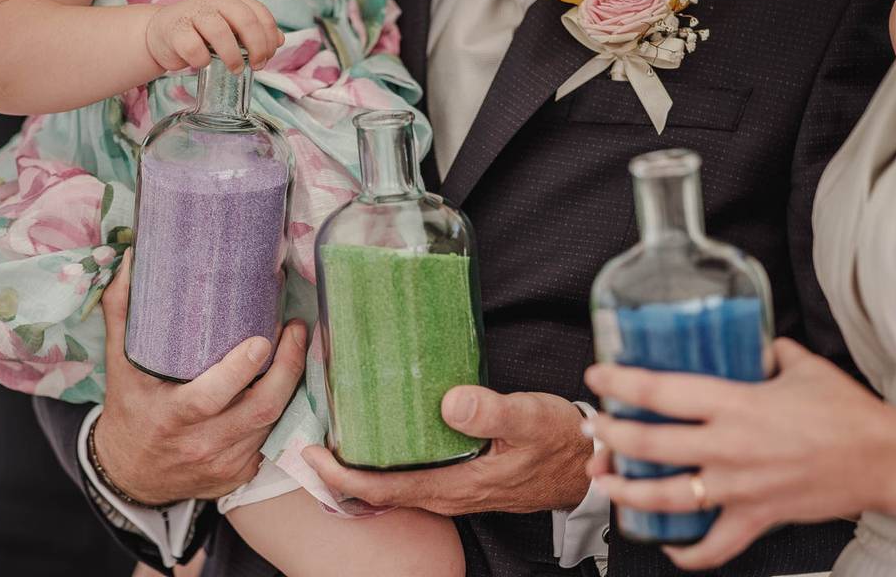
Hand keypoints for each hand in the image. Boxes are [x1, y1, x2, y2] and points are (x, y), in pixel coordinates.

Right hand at [94, 251, 305, 504]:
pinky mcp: (240, 473)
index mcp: (169, 418)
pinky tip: (287, 377)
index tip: (262, 339)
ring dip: (291, 380)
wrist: (130, 474)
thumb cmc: (130, 409)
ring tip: (297, 343)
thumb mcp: (119, 365)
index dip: (240, 370)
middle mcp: (200, 444)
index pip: (210, 398)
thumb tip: (131, 259)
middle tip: (295, 329)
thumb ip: (122, 312)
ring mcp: (224, 463)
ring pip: (273, 420)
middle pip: (260, 408)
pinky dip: (283, 406)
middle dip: (288, 367)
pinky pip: (272, 436)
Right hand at [146, 0, 284, 73]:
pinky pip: (194, 49)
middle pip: (246, 20)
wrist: (162, 34)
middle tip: (257, 65)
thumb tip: (280, 40)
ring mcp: (193, 13)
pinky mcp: (175, 31)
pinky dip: (202, 61)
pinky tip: (203, 64)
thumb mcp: (231, 29)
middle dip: (258, 47)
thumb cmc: (201, 33)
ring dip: (233, 56)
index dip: (269, 37)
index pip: (260, 13)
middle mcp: (213, 1)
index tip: (268, 56)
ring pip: (220, 32)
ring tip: (235, 69)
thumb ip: (255, 32)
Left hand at [302, 387, 593, 514]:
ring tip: (339, 432)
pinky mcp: (461, 479)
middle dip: (340, 470)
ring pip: (394, 485)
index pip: (382, 489)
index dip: (340, 474)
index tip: (311, 451)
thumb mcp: (530, 418)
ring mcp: (453, 490)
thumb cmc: (558, 442)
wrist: (584, 466)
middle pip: (378, 492)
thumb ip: (491, 411)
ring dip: (361, 466)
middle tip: (312, 437)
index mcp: (455, 486)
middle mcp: (447, 495)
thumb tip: (450, 402)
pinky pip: (411, 476)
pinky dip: (386, 462)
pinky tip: (383, 435)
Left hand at [582, 338, 895, 570]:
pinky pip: (715, 545)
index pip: (661, 391)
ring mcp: (739, 487)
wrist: (888, 460)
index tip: (597, 375)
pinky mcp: (756, 517)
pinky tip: (668, 546)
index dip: (620, 383)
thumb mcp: (802, 366)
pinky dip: (688, 552)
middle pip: (650, 444)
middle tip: (592, 427)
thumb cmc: (847, 413)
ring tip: (603, 482)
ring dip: (627, 492)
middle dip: (610, 437)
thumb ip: (766, 351)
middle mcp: (729, 447)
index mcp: (736, 404)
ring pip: (666, 497)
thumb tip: (746, 341)